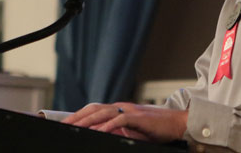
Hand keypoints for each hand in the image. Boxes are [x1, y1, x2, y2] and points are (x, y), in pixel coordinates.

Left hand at [61, 102, 187, 142]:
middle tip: (63, 124)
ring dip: (87, 120)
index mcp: (120, 109)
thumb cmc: (157, 129)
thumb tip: (101, 134)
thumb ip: (118, 130)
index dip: (79, 115)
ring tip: (74, 127)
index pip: (95, 110)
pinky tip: (97, 131)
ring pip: (103, 112)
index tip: (66, 122)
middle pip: (94, 109)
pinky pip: (119, 120)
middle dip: (77, 116)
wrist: (178, 123)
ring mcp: (130, 110)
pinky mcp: (138, 117)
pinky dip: (107, 125)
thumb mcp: (133, 130)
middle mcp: (122, 107)